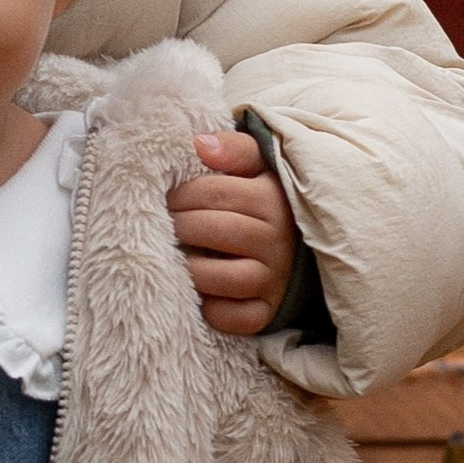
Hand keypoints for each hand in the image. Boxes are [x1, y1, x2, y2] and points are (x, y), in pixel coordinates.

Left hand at [168, 127, 296, 338]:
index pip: (213, 192)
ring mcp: (274, 279)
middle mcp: (277, 241)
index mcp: (273, 199)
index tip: (165, 197)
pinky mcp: (269, 312)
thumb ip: (234, 148)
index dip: (180, 194)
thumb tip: (198, 143)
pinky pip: (239, 319)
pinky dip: (216, 310)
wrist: (299, 241)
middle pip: (213, 231)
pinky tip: (202, 293)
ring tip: (178, 257)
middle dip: (178, 228)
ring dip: (192, 269)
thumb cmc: (264, 199)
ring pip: (225, 278)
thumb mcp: (258, 165)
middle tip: (163, 226)